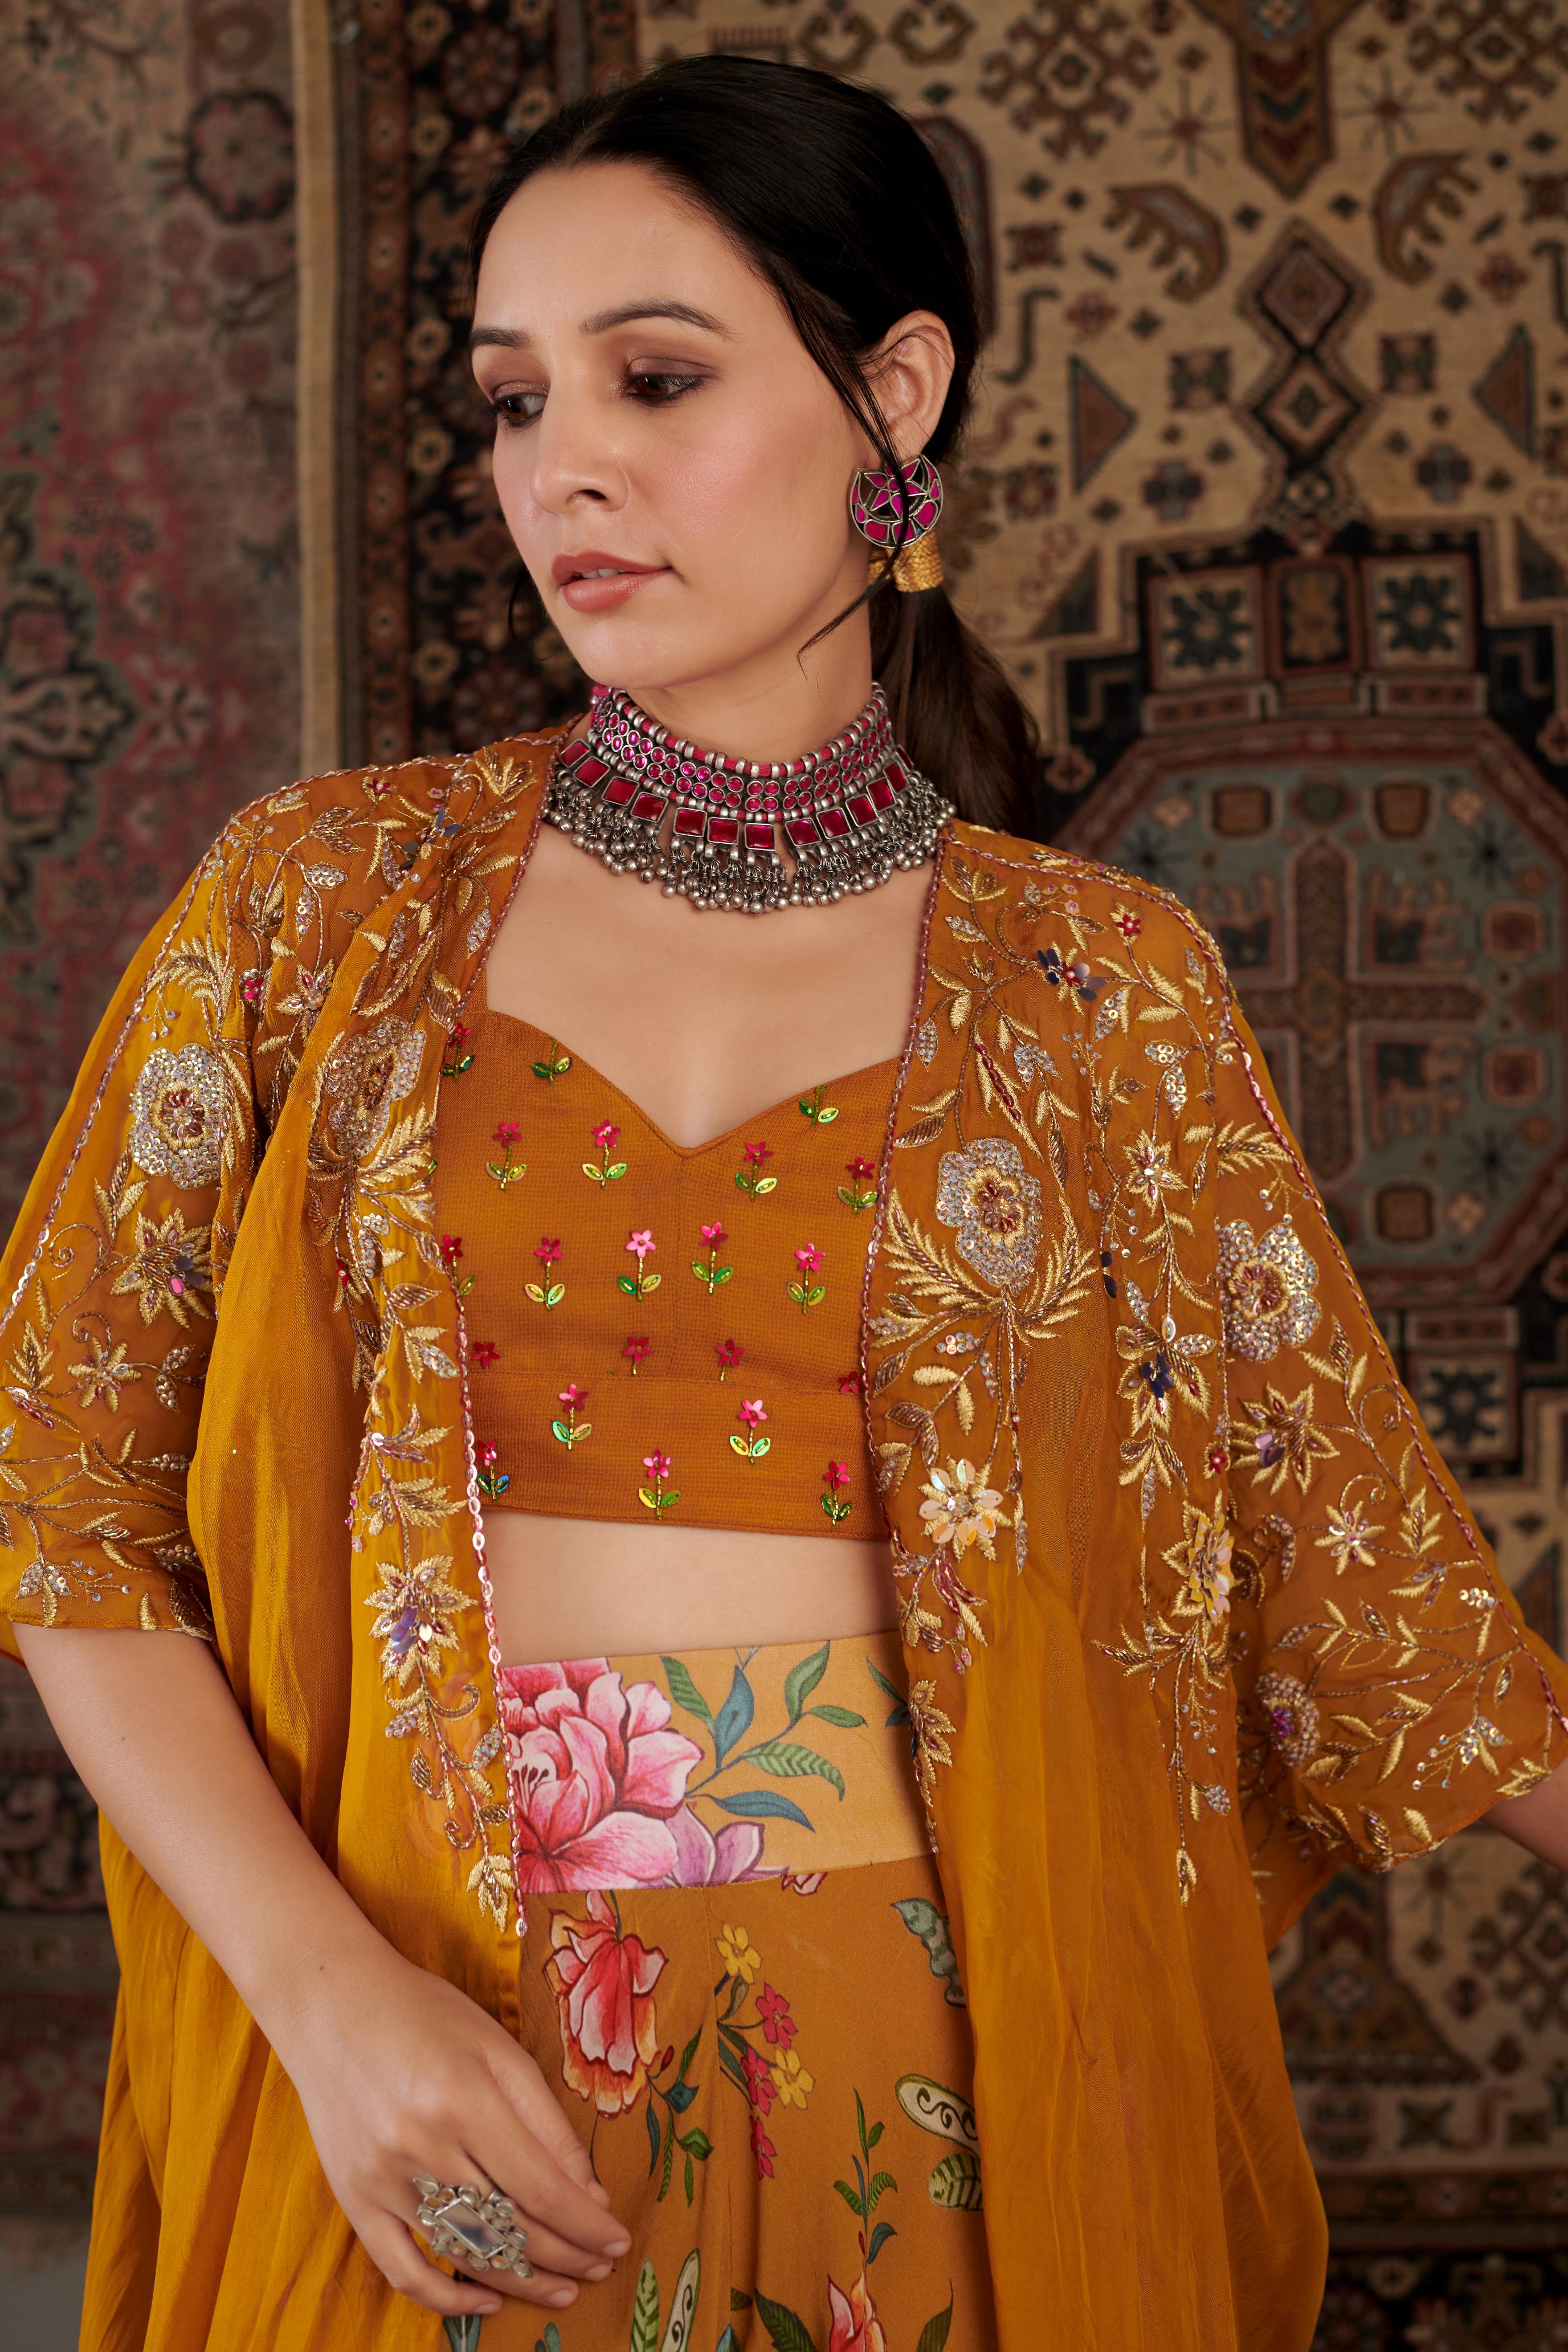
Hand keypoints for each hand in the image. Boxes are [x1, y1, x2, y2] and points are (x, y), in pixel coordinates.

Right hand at [272, 1936, 630, 2319]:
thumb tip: (587, 2193)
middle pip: (509, 2226)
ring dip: (521, 2281)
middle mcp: (422, 2145)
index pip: (541, 2186)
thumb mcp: (500, 2048)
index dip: (585, 2224)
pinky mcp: (354, 2199)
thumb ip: (546, 2121)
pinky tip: (486, 2299)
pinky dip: (445, 2297)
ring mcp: (383, 2179)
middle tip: (601, 2266)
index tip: (617, 2238)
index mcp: (465, 2098)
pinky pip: (402, 2269)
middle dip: (567, 2255)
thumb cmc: (426, 2015)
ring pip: (466, 2253)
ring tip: (564, 2288)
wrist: (333, 2005)